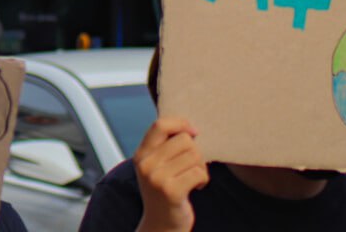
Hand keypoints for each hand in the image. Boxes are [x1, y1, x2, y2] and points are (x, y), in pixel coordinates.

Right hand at [134, 117, 208, 231]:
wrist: (161, 225)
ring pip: (194, 156)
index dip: (181, 123)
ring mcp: (157, 178)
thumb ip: (164, 147)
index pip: (160, 125)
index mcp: (141, 154)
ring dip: (201, 167)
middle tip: (193, 167)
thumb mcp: (156, 167)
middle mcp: (146, 164)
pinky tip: (198, 187)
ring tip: (195, 178)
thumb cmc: (164, 192)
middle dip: (196, 152)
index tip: (193, 132)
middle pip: (184, 140)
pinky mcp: (172, 191)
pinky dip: (204, 179)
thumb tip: (188, 127)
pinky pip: (199, 172)